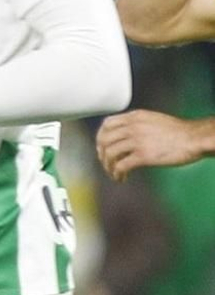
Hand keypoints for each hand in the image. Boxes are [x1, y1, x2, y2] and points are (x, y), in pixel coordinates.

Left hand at [96, 109, 214, 180]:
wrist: (194, 138)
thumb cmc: (178, 132)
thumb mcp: (153, 120)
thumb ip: (137, 124)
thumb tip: (124, 136)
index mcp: (135, 117)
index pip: (107, 124)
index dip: (100, 137)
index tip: (102, 147)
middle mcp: (133, 127)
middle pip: (104, 140)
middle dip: (102, 154)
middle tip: (107, 163)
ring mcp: (137, 141)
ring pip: (109, 154)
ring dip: (108, 167)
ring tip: (115, 173)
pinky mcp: (143, 155)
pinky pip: (120, 166)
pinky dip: (117, 174)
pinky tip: (122, 178)